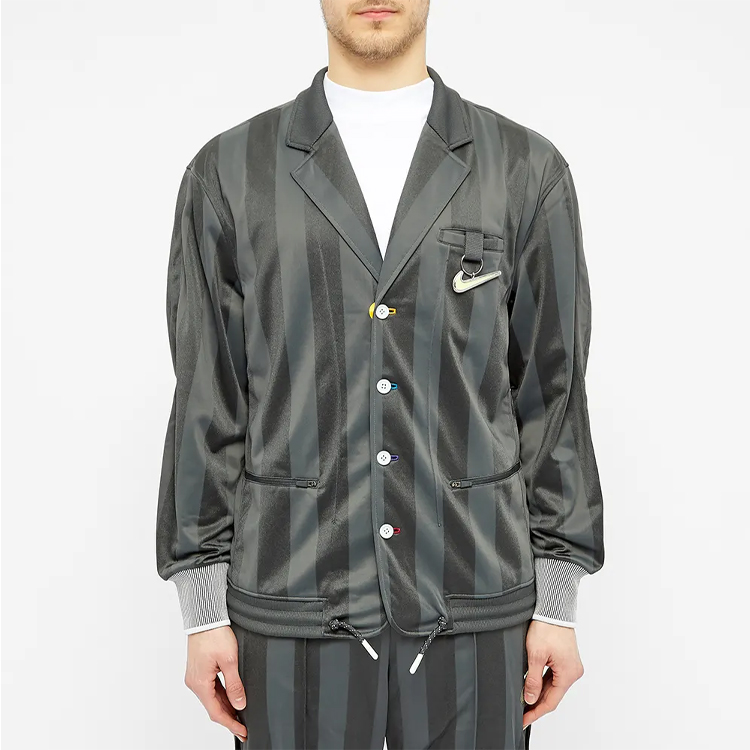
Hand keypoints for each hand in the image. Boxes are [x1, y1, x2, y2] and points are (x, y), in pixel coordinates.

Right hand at [184, 625, 247, 743]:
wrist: (205, 617)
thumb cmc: (214, 634)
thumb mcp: (230, 661)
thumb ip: (235, 685)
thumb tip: (239, 704)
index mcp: (200, 683)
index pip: (216, 712)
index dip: (230, 723)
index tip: (241, 731)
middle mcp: (194, 682)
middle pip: (213, 706)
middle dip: (228, 717)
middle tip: (243, 726)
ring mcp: (195, 676)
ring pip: (212, 698)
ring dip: (225, 706)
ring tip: (239, 713)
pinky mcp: (198, 670)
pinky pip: (210, 688)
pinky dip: (221, 695)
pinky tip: (230, 697)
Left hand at [522, 620, 583, 729]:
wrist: (553, 608)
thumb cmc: (547, 627)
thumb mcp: (535, 655)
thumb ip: (532, 680)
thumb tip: (530, 699)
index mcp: (568, 674)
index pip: (551, 701)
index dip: (536, 712)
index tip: (524, 720)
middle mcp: (573, 671)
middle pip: (553, 695)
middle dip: (536, 704)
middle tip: (521, 713)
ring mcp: (570, 665)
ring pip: (552, 685)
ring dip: (539, 693)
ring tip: (524, 701)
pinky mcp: (565, 659)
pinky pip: (554, 676)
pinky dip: (543, 682)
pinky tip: (532, 685)